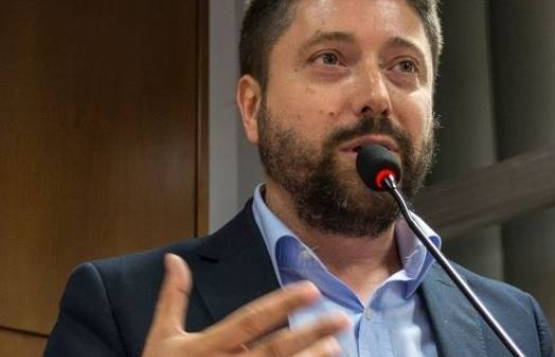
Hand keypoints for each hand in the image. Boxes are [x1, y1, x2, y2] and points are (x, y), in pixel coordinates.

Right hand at [142, 253, 348, 356]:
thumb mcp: (162, 338)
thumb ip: (172, 298)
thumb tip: (174, 258)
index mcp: (209, 347)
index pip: (251, 320)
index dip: (282, 304)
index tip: (310, 289)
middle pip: (275, 349)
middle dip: (309, 333)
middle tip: (341, 319)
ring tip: (336, 346)